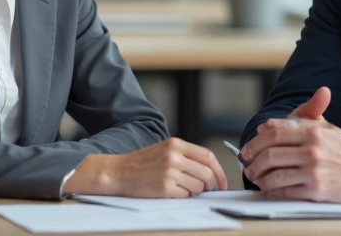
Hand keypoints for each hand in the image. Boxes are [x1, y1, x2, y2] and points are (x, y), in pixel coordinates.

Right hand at [64, 138, 227, 197]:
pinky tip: (174, 192)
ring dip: (196, 191)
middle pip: (207, 173)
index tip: (222, 182)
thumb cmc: (142, 163)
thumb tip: (210, 171)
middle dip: (211, 184)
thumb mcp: (164, 150)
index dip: (219, 171)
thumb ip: (186, 156)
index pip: (208, 156)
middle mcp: (174, 156)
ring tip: (184, 188)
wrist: (118, 172)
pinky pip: (186, 195)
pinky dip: (184, 196)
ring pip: (198, 186)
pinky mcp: (165, 187)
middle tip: (208, 190)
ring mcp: (170, 172)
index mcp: (176, 144)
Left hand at [241, 88, 340, 202]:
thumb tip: (267, 124)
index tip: (248, 148)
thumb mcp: (325, 127)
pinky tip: (270, 189)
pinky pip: (286, 191)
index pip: (274, 133)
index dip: (256, 141)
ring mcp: (314, 171)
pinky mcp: (316, 190)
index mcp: (313, 132)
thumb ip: (298, 122)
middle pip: (270, 154)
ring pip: (275, 175)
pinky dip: (273, 191)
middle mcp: (312, 150)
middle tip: (247, 166)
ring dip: (260, 178)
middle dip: (253, 161)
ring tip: (256, 179)